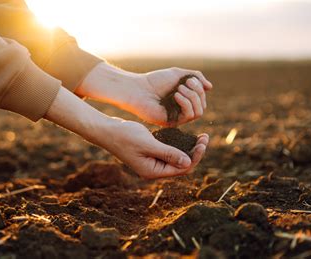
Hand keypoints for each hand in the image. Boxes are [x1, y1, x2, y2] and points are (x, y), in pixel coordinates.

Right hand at [44, 87, 208, 178]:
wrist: (106, 130)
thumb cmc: (125, 136)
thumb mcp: (148, 144)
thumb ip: (168, 153)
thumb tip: (188, 162)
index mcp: (153, 171)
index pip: (181, 168)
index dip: (195, 156)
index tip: (203, 142)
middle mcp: (153, 169)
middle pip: (181, 165)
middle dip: (195, 152)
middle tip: (205, 137)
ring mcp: (151, 161)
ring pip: (176, 158)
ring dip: (188, 148)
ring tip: (200, 136)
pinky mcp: (150, 153)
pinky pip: (169, 151)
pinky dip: (178, 144)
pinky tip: (186, 135)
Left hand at [134, 67, 212, 125]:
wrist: (139, 89)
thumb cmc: (155, 81)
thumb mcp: (179, 74)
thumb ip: (196, 77)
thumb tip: (210, 87)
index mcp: (184, 100)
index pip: (202, 98)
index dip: (200, 88)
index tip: (189, 79)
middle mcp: (182, 110)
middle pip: (202, 105)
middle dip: (197, 92)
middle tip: (185, 83)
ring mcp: (178, 117)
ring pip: (198, 112)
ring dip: (192, 98)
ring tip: (179, 89)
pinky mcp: (172, 122)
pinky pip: (189, 116)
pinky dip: (186, 104)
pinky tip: (176, 95)